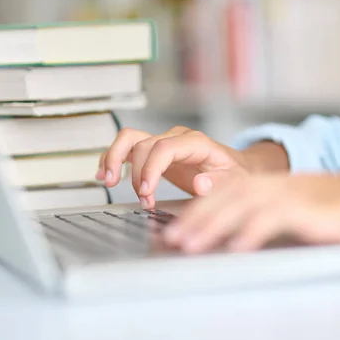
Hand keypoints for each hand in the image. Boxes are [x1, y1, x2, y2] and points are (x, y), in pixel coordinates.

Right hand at [95, 126, 252, 208]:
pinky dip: (113, 158)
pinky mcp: (154, 151)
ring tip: (109, 181)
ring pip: (130, 139)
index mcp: (195, 143)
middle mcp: (176, 138)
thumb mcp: (233, 181)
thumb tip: (201, 183)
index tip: (146, 193)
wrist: (234, 169)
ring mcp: (163, 142)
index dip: (150, 170)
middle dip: (138, 175)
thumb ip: (218, 183)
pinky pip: (128, 147)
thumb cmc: (234, 175)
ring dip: (115, 159)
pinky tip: (106, 173)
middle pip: (144, 145)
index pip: (164, 148)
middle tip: (144, 201)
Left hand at [164, 173, 339, 252]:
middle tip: (171, 239)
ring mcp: (298, 195)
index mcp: (280, 184)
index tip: (178, 228)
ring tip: (189, 244)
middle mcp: (284, 185)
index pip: (230, 191)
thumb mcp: (310, 209)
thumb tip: (248, 234)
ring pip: (244, 205)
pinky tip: (236, 248)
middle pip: (229, 196)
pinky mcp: (315, 210)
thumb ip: (280, 216)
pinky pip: (276, 218)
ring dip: (213, 225)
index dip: (201, 208)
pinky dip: (253, 232)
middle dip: (196, 217)